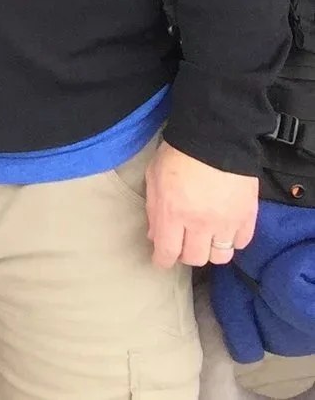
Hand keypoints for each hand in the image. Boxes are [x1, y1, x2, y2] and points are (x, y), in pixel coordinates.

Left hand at [146, 141, 259, 268]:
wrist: (215, 138)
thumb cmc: (178, 154)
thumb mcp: (153, 177)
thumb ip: (153, 209)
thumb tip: (154, 234)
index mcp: (172, 213)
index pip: (167, 252)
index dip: (163, 261)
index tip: (162, 261)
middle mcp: (199, 224)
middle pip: (195, 259)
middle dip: (186, 256)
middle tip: (183, 246)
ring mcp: (226, 223)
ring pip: (220, 257)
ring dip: (210, 251)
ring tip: (205, 240)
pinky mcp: (247, 217)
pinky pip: (241, 242)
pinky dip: (232, 241)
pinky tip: (225, 231)